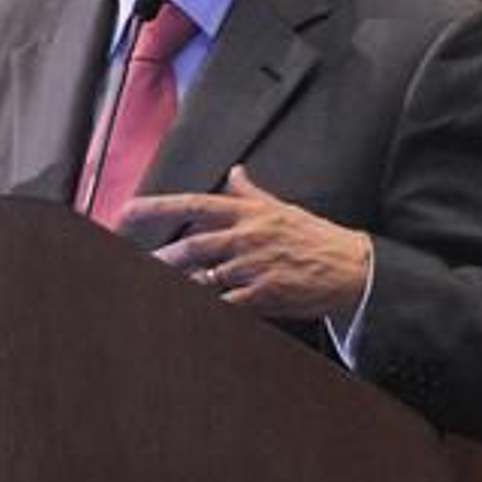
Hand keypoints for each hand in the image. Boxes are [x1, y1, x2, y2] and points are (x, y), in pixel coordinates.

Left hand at [121, 165, 371, 321]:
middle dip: (160, 257)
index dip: (158, 207)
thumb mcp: (282, 208)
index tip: (128, 211)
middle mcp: (247, 237)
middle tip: (132, 264)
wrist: (353, 268)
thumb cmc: (315, 237)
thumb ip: (251, 193)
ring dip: (178, 284)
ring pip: (204, 277)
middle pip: (192, 245)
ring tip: (154, 289)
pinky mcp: (265, 294)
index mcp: (248, 213)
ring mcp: (255, 267)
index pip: (195, 204)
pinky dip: (206, 307)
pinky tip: (187, 310)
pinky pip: (226, 303)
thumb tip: (234, 171)